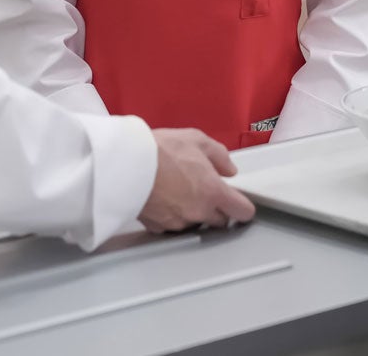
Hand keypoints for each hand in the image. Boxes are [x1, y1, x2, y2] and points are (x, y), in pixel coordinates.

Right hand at [138, 129, 256, 232]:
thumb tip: (228, 169)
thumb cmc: (159, 151)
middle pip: (219, 221)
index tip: (238, 201)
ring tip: (178, 191)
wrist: (125, 165)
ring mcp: (178, 223)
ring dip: (193, 212)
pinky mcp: (158, 227)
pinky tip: (162, 198)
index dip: (242, 206)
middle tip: (204, 190)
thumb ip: (219, 155)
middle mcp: (199, 212)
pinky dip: (170, 215)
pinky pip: (171, 225)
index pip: (242, 211)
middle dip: (216, 209)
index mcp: (213, 192)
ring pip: (195, 223)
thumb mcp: (195, 139)